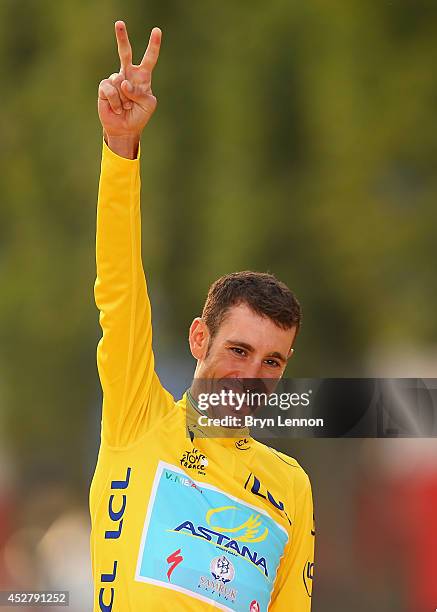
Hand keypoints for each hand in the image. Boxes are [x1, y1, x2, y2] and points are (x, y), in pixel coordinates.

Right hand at [98, 21, 161, 143]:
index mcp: (143, 77)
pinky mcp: (104, 87)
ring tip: (126, 107)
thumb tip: (124, 82)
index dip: (153, 46)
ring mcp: (115, 80)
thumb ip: (141, 93)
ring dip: (124, 98)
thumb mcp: (149, 105)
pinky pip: (111, 89)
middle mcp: (128, 75)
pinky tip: (117, 108)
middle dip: (122, 38)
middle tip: (119, 23)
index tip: (157, 31)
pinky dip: (116, 102)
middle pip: (125, 53)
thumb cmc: (139, 116)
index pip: (149, 58)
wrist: (125, 129)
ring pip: (120, 81)